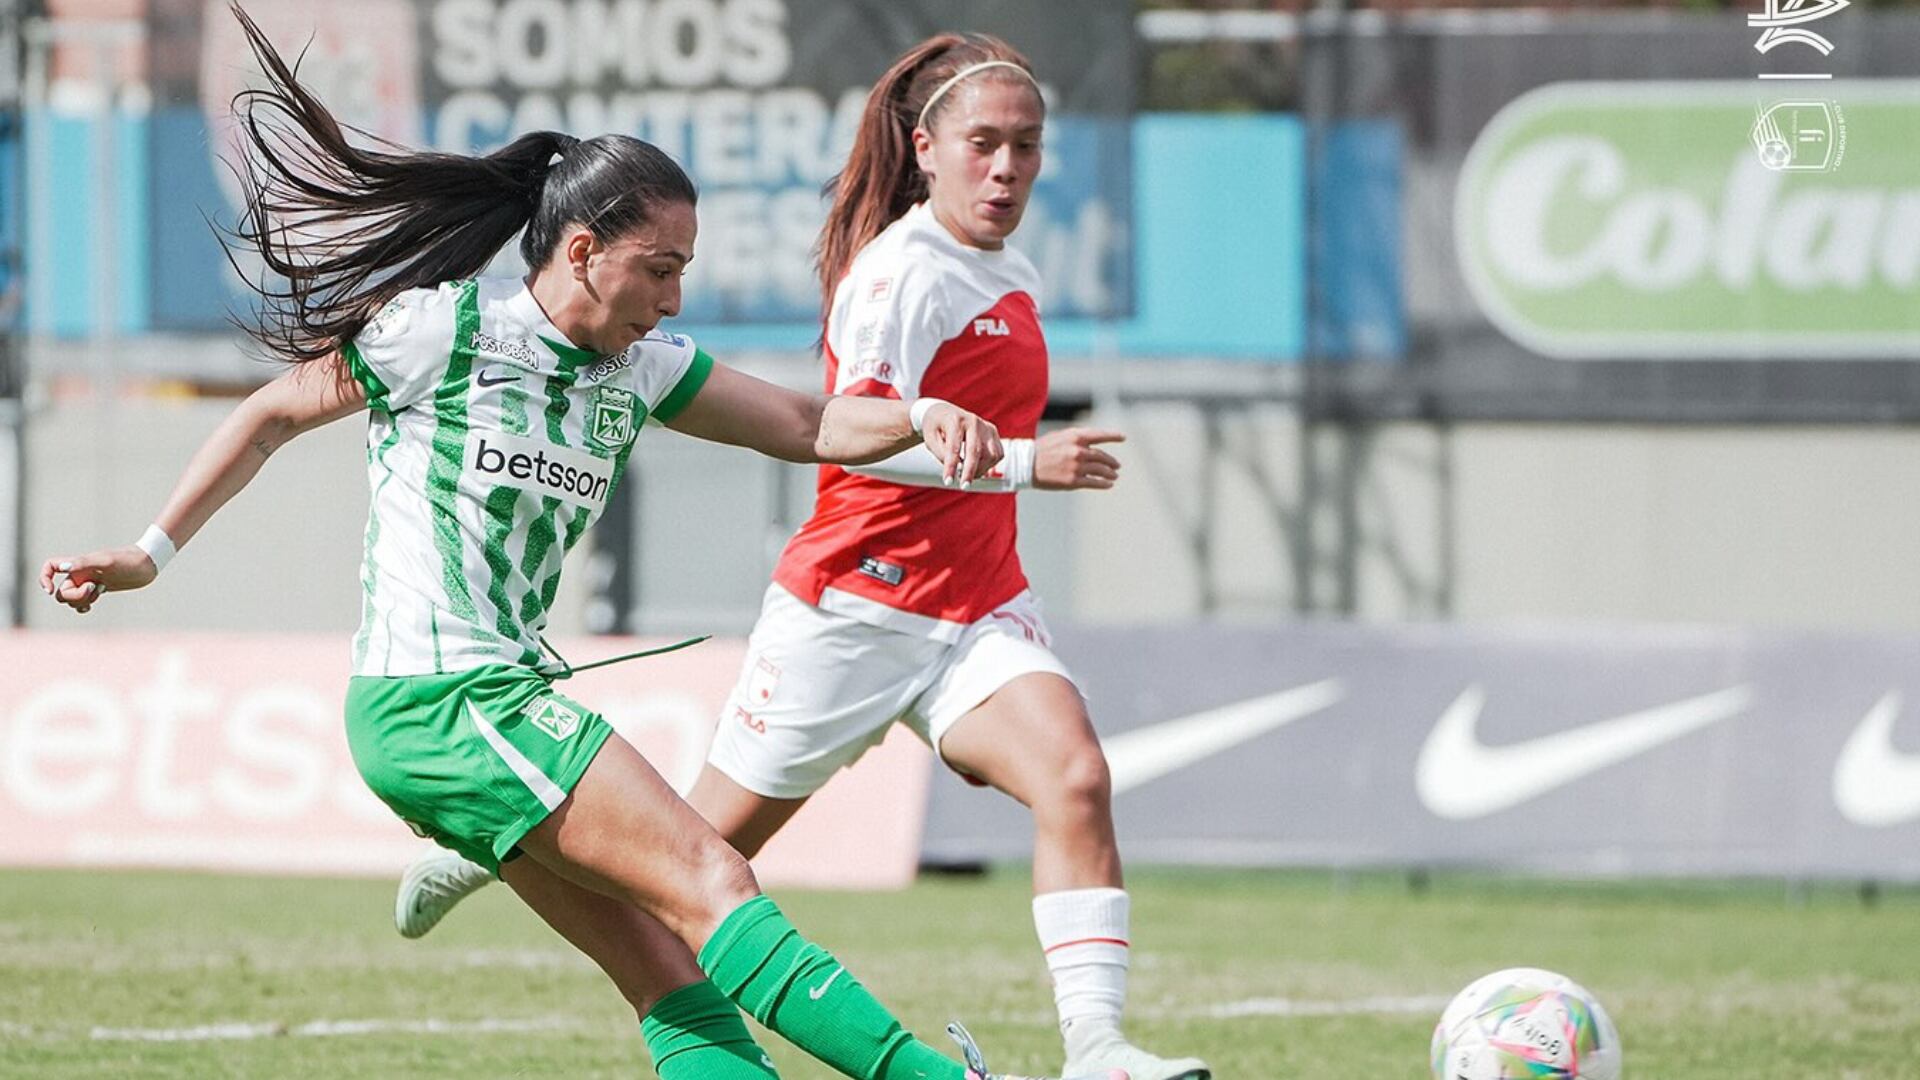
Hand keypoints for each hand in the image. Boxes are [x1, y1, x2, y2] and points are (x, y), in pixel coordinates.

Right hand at [39, 547, 158, 614]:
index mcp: (78, 564)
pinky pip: (82, 601)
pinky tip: (90, 607)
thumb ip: (84, 563)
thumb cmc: (127, 561)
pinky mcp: (99, 588)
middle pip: (62, 591)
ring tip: (100, 591)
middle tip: (95, 588)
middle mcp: (81, 573)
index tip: (50, 590)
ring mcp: (89, 581)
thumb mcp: (106, 562)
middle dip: (75, 596)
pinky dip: (83, 606)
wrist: (147, 564)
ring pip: (72, 598)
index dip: (44, 578)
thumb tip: (63, 568)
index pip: (50, 566)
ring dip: (82, 601)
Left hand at [921, 402, 1002, 486]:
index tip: (948, 482)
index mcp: (955, 420)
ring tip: (966, 474)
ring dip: (980, 469)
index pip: (954, 448)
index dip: (951, 466)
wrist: (944, 412)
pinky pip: (997, 454)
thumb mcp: (929, 439)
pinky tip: (978, 468)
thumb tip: (956, 468)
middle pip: (976, 451)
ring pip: (990, 454)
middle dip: (970, 471)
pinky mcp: (993, 432)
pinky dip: (990, 465)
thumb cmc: (935, 427)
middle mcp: (973, 421)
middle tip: (964, 486)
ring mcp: (985, 426)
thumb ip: (941, 453)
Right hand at [1034, 428, 1124, 489]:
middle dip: (1111, 462)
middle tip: (1117, 466)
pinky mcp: (1073, 481)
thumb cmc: (1041, 450)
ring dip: (1110, 473)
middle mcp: (1078, 451)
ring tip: (1114, 476)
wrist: (1025, 465)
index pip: (1099, 435)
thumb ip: (1076, 439)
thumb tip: (1091, 445)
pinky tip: (1108, 484)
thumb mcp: (1059, 437)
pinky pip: (1094, 482)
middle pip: (1101, 456)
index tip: (1123, 437)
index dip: (1113, 436)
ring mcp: (1076, 467)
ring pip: (1100, 470)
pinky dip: (1103, 484)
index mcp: (1075, 437)